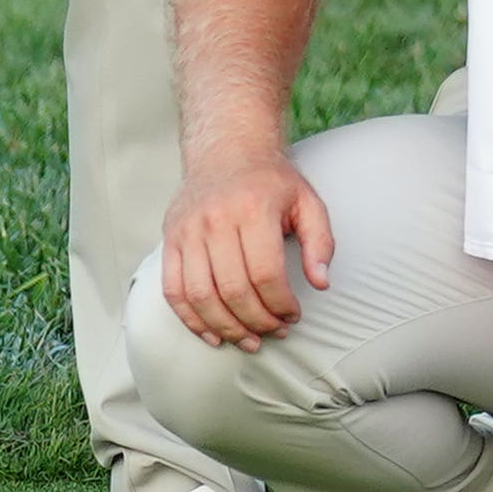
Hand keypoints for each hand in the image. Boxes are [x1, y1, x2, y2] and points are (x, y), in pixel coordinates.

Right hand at [156, 148, 331, 346]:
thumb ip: (321, 242)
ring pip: (200, 295)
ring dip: (224, 327)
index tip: (293, 317)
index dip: (280, 304)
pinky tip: (212, 335)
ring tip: (247, 341)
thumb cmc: (273, 181)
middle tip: (273, 334)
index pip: (265, 273)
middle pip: (232, 289)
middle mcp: (216, 221)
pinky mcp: (170, 240)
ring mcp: (188, 231)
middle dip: (256, 321)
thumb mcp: (308, 202)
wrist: (226, 150)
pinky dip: (190, 319)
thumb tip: (322, 283)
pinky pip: (173, 290)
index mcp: (253, 209)